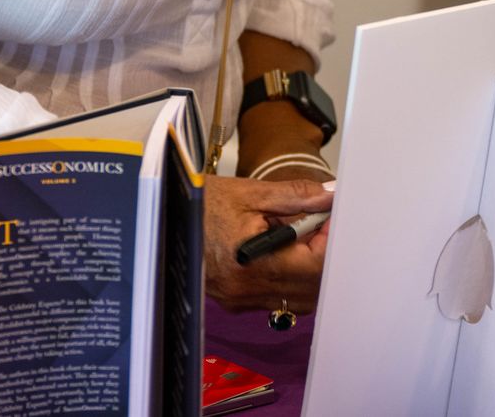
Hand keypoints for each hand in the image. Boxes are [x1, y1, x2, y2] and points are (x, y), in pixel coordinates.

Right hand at [203, 174, 333, 313]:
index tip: (334, 217)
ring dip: (310, 268)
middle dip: (325, 255)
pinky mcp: (236, 300)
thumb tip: (330, 197)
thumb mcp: (250, 192)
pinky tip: (284, 248)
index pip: (316, 266)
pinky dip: (292, 276)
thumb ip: (296, 197)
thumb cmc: (200, 204)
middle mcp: (247, 291)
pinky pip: (279, 297)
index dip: (333, 240)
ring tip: (302, 233)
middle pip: (312, 287)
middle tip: (323, 222)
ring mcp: (241, 300)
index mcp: (253, 264)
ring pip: (299, 297)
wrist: (160, 220)